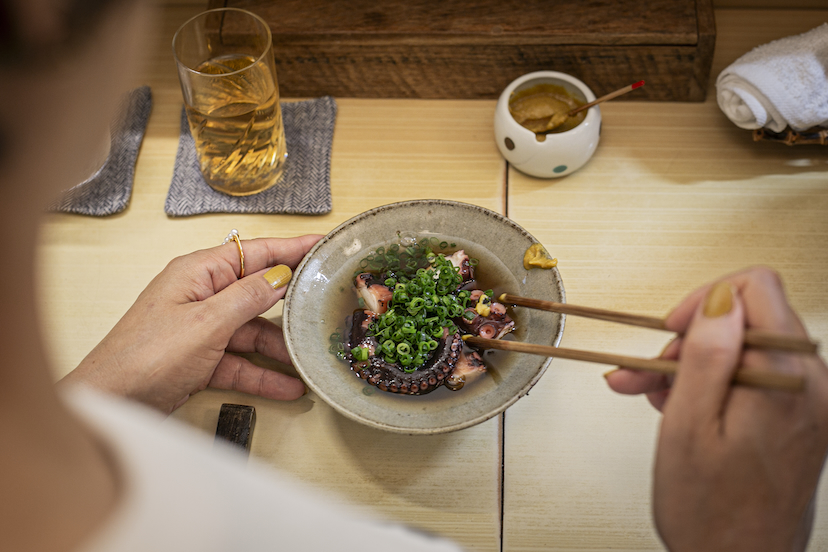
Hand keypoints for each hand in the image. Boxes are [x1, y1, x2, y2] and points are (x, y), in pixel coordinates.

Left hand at [60, 235, 321, 413]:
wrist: (111, 404)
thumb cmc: (146, 356)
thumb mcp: (206, 323)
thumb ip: (248, 297)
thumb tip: (281, 275)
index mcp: (199, 273)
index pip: (256, 252)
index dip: (293, 247)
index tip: (324, 244)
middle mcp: (202, 295)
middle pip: (258, 292)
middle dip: (292, 302)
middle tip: (328, 301)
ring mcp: (202, 328)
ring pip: (252, 331)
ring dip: (280, 348)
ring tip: (310, 359)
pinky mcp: (200, 359)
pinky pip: (240, 361)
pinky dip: (262, 373)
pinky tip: (289, 386)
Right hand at [605, 267, 827, 550]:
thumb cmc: (714, 513)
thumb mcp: (690, 426)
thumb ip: (707, 355)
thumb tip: (719, 300)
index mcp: (787, 378)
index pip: (753, 287)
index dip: (704, 302)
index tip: (673, 331)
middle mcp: (810, 384)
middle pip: (746, 319)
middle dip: (689, 339)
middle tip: (649, 370)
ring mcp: (808, 401)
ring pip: (743, 348)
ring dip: (692, 364)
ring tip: (654, 393)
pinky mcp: (798, 417)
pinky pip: (752, 377)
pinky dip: (712, 383)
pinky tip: (679, 405)